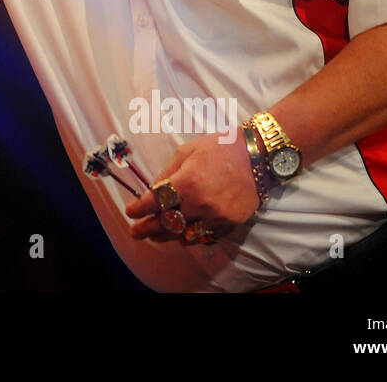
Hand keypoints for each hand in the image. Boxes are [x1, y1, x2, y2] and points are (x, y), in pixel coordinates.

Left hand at [124, 132, 260, 242]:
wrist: (256, 155)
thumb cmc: (218, 149)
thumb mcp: (186, 152)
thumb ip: (167, 173)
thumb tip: (152, 191)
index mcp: (186, 182)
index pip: (153, 203)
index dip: (138, 210)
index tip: (130, 211)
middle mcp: (199, 204)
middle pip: (165, 224)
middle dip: (146, 229)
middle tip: (135, 232)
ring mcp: (215, 217)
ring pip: (183, 235)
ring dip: (166, 236)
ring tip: (155, 235)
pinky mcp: (230, 224)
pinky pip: (205, 238)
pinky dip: (190, 238)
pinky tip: (181, 236)